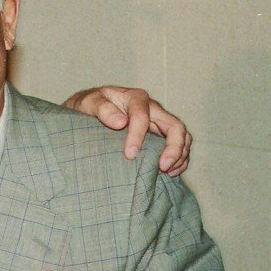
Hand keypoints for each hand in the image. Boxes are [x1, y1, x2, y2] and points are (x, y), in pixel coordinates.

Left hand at [63, 86, 190, 175]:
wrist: (89, 110)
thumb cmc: (88, 106)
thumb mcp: (88, 102)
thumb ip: (102, 109)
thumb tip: (121, 122)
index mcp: (134, 98)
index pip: (142, 116)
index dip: (138, 136)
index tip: (129, 155)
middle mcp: (152, 108)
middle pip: (175, 126)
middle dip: (173, 148)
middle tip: (162, 167)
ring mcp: (159, 122)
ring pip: (182, 136)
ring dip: (180, 155)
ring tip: (166, 172)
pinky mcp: (161, 135)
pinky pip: (180, 146)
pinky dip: (180, 160)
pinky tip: (169, 172)